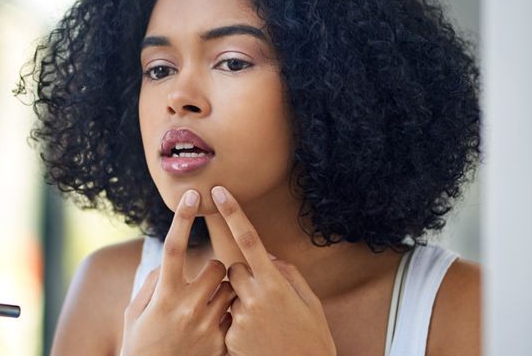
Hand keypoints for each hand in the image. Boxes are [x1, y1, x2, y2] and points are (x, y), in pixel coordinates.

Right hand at [120, 190, 236, 355]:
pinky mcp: (221, 343)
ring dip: (226, 288)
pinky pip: (235, 314)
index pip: (174, 246)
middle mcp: (186, 308)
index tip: (192, 193)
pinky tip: (218, 323)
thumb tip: (168, 261)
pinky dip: (230, 313)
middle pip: (217, 266)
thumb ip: (151, 283)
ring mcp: (206, 326)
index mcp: (163, 295)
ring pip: (232, 288)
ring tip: (212, 304)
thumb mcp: (135, 313)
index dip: (182, 217)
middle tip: (207, 280)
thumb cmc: (140, 345)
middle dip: (216, 267)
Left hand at [210, 186, 336, 355]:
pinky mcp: (229, 339)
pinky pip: (229, 320)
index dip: (233, 213)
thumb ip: (288, 274)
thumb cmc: (312, 339)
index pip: (248, 240)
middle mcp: (254, 299)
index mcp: (275, 285)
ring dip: (243, 303)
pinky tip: (258, 340)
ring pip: (231, 296)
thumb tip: (267, 256)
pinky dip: (240, 325)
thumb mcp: (310, 302)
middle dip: (244, 275)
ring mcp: (239, 320)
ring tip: (266, 325)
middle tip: (264, 296)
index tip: (219, 191)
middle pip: (233, 269)